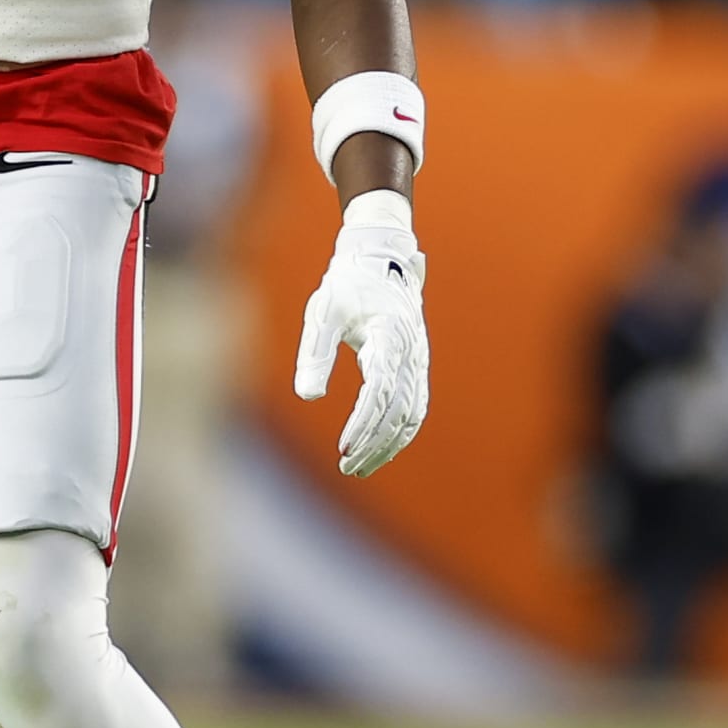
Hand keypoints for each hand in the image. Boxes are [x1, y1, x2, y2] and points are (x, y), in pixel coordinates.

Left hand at [294, 194, 427, 477]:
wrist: (380, 259)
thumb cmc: (346, 286)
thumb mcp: (323, 312)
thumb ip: (316, 353)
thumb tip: (308, 397)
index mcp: (390, 336)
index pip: (381, 391)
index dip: (363, 423)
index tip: (343, 447)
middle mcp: (411, 353)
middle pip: (400, 412)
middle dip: (375, 445)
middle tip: (347, 467)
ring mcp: (418, 362)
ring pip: (412, 415)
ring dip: (389, 445)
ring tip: (359, 467)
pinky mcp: (416, 368)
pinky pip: (415, 408)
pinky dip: (400, 433)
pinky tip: (378, 449)